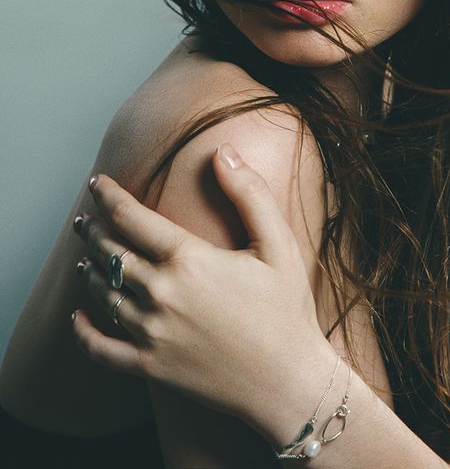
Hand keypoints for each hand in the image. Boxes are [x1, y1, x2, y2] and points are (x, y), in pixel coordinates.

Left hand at [71, 143, 337, 444]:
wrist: (287, 381)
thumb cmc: (286, 309)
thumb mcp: (278, 243)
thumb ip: (250, 193)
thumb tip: (222, 151)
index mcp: (189, 259)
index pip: (131, 217)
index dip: (109, 196)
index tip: (97, 183)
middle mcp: (162, 294)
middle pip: (111, 253)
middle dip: (93, 230)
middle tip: (84, 219)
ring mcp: (152, 334)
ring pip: (103, 294)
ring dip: (90, 270)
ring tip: (85, 256)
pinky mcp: (150, 367)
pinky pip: (101, 349)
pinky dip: (84, 330)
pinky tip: (78, 315)